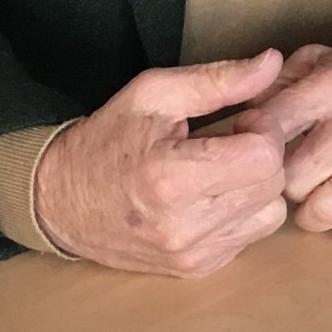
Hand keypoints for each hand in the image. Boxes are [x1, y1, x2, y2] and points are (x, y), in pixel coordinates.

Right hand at [33, 51, 290, 276]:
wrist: (58, 202)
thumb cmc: (107, 141)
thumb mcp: (154, 94)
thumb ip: (217, 79)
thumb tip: (272, 62)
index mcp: (172, 179)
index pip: (264, 156)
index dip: (263, 129)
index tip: (241, 120)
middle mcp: (185, 226)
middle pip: (273, 185)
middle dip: (263, 155)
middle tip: (232, 140)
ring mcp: (192, 254)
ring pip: (271, 215)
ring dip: (258, 187)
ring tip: (222, 169)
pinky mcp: (196, 269)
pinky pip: (250, 237)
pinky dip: (243, 213)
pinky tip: (213, 196)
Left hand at [231, 42, 331, 238]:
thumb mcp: (327, 61)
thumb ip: (277, 83)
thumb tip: (235, 119)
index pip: (266, 128)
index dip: (254, 149)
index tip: (261, 153)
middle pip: (289, 180)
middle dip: (288, 183)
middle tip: (301, 174)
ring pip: (323, 212)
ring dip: (319, 209)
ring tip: (328, 190)